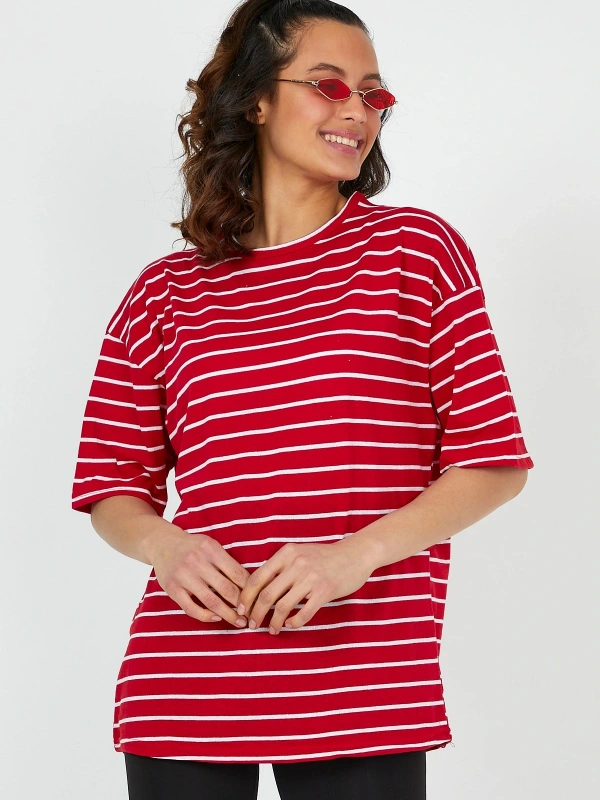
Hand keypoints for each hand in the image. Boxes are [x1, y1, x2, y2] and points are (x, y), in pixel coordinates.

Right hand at [149, 525, 250, 628]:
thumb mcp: (211, 546)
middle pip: (226, 588)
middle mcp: (197, 561)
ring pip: (211, 601)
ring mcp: (183, 576)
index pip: (236, 573)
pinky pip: (191, 608)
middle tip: (252, 615)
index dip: (249, 589)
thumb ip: (227, 562)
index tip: (258, 600)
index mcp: (210, 549)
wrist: (162, 543)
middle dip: (242, 605)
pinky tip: (217, 618)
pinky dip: (206, 616)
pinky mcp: (172, 589)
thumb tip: (250, 584)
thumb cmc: (193, 547)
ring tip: (239, 622)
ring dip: (228, 614)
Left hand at [236, 538, 374, 634]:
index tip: (241, 609)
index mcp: (286, 553)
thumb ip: (280, 566)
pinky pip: (303, 614)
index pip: (257, 578)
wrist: (355, 554)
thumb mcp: (299, 552)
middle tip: (252, 624)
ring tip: (272, 629)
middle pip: (266, 595)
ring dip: (273, 622)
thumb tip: (256, 589)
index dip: (246, 597)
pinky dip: (294, 623)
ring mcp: (311, 578)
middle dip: (255, 613)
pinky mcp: (325, 591)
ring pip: (282, 607)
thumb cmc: (324, 556)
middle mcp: (296, 564)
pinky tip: (291, 625)